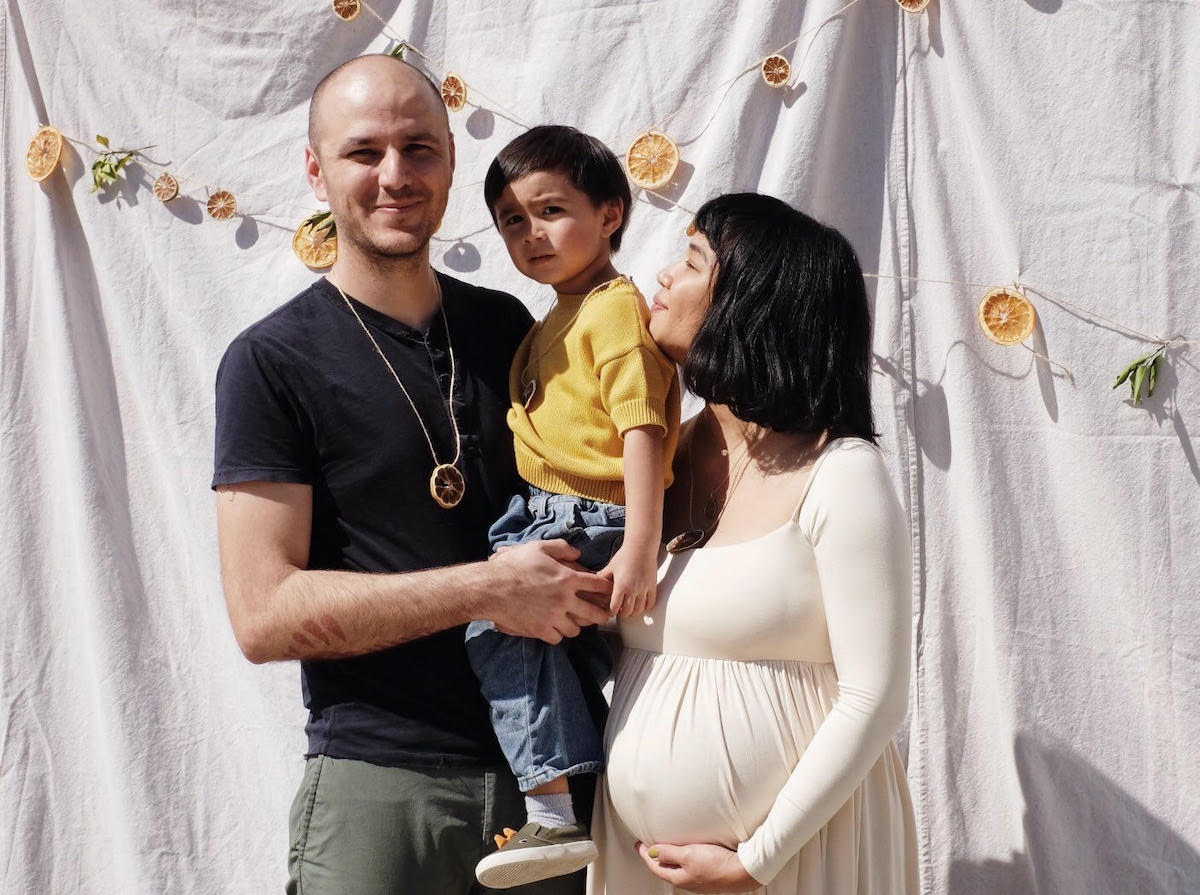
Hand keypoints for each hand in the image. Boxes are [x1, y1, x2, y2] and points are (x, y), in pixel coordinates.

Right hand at [486, 540, 612, 642]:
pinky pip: (557, 638)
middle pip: (594, 614)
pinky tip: (555, 628)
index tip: (609, 592)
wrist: (491, 588)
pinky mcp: (540, 630)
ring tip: (574, 621)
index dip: (607, 589)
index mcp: (567, 578)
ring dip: (576, 625)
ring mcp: (553, 617)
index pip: (598, 586)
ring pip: (575, 629)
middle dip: (602, 615)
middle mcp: (564, 600)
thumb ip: (561, 548)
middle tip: (603, 616)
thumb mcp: (538, 548)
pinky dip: (557, 634)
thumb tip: (578, 554)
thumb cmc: (514, 566)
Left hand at [599, 541, 657, 616]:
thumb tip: (593, 582)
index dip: (611, 612)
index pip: (615, 608)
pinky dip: (645, 608)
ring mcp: (644, 589)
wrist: (641, 546)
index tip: (610, 611)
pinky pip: (650, 604)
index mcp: (620, 586)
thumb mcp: (610, 566)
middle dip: (622, 614)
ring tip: (629, 609)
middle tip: (619, 611)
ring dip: (633, 612)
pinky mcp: (652, 586)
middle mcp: (632, 590)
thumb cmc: (625, 555)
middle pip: (627, 612)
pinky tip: (640, 605)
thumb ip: (602, 577)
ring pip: (639, 610)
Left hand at [636, 842, 759, 892]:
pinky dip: (683, 858)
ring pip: (678, 868)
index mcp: (679, 878)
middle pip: (665, 868)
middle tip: (649, 846)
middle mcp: (688, 881)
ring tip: (665, 847)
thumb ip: (669, 853)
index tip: (639, 845)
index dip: (645, 854)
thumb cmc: (718, 864)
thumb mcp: (688, 854)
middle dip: (656, 857)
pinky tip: (688, 852)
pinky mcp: (709, 874)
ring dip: (669, 857)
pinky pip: (689, 866)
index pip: (655, 866)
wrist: (743, 870)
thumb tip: (652, 852)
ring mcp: (698, 879)